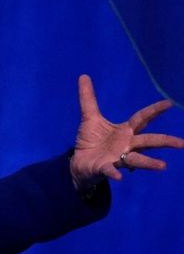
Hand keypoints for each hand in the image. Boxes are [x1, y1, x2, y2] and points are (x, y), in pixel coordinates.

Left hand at [70, 75, 183, 191]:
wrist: (80, 162)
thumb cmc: (91, 140)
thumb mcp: (89, 117)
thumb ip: (88, 98)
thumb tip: (83, 75)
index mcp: (125, 131)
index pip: (142, 119)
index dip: (154, 111)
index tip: (169, 103)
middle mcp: (127, 145)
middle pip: (147, 141)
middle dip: (164, 141)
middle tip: (182, 143)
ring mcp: (118, 158)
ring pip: (137, 160)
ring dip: (149, 162)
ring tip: (163, 165)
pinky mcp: (105, 168)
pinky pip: (111, 171)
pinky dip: (114, 174)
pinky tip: (118, 177)